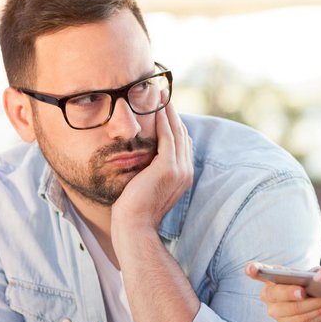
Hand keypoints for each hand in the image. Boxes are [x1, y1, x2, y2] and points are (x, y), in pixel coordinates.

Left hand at [112, 100, 192, 231]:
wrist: (135, 226)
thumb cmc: (134, 212)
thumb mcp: (146, 187)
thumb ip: (150, 172)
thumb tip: (143, 162)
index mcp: (183, 176)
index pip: (182, 144)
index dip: (175, 125)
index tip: (165, 109)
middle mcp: (186, 171)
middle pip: (182, 134)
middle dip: (173, 113)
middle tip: (164, 94)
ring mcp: (179, 169)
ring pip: (176, 131)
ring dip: (169, 111)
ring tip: (161, 94)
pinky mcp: (168, 167)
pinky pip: (167, 136)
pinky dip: (163, 120)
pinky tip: (157, 108)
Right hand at [245, 263, 320, 321]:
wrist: (315, 308)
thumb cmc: (308, 286)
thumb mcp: (311, 276)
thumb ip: (314, 273)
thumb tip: (320, 274)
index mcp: (271, 278)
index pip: (258, 272)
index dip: (253, 270)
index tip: (250, 269)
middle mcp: (268, 295)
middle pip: (274, 294)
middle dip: (289, 292)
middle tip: (303, 291)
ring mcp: (275, 311)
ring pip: (292, 308)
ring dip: (312, 303)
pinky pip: (302, 318)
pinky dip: (317, 311)